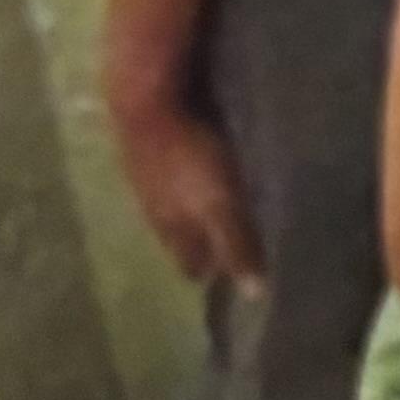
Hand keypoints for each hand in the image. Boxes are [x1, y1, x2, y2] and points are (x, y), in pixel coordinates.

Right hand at [107, 84, 261, 295]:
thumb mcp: (219, 204)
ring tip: (209, 220)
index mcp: (172, 226)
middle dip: (198, 247)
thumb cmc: (189, 158)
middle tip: (219, 254)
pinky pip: (168, 181)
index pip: (189, 262)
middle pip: (178, 237)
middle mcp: (156, 209)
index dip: (207, 272)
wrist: (146, 106)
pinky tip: (191, 180)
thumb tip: (254, 293)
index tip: (222, 284)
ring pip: (171, 210)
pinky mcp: (148, 153)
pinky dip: (183, 188)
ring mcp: (148, 181)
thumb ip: (235, 243)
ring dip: (189, 217)